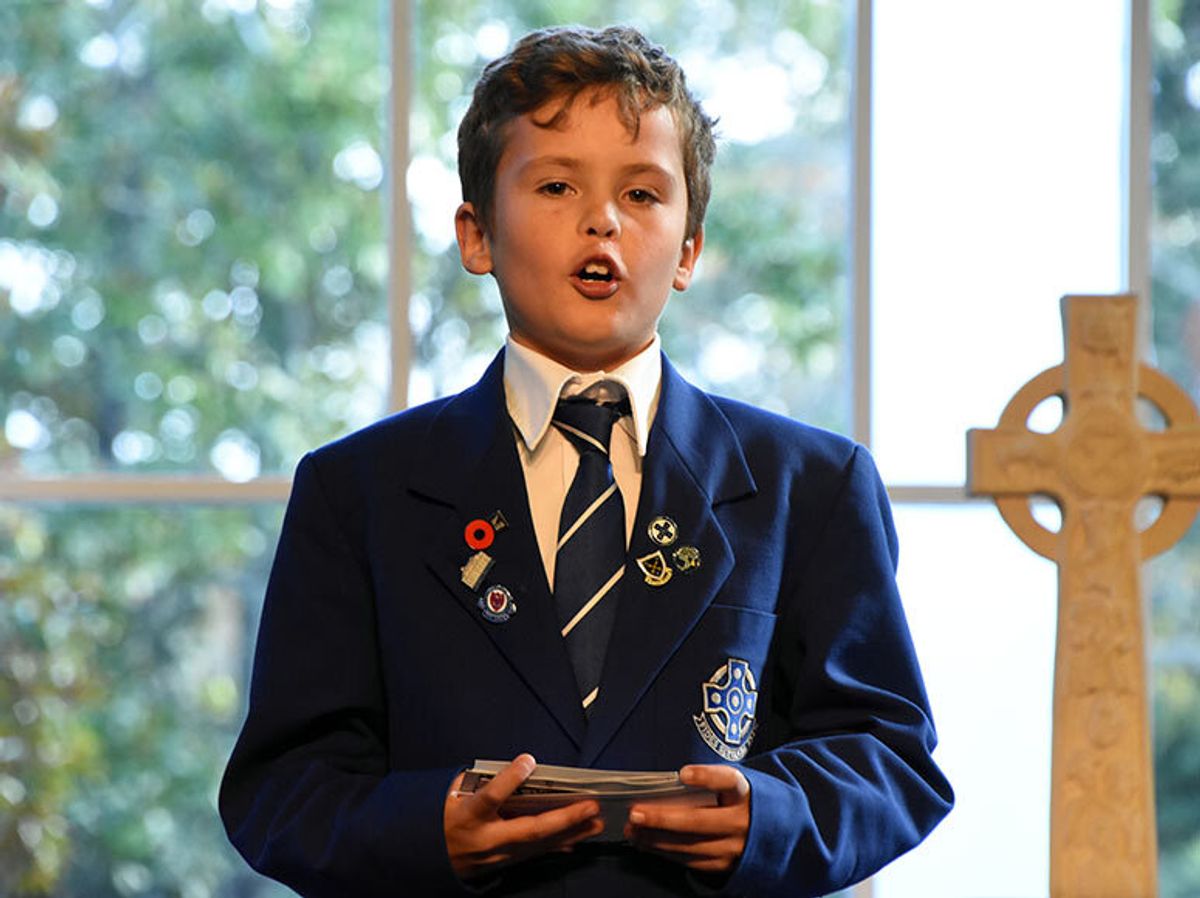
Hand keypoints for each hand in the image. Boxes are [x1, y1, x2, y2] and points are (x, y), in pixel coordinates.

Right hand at [444, 754, 603, 879]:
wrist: (427, 858)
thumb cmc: (440, 819)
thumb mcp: (450, 793)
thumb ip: (480, 780)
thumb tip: (513, 767)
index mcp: (467, 816)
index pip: (489, 797)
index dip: (509, 779)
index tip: (527, 761)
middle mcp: (484, 839)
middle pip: (527, 829)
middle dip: (563, 818)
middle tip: (589, 806)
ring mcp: (495, 856)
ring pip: (538, 845)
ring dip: (569, 834)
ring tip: (594, 823)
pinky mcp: (502, 863)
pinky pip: (534, 855)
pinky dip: (556, 846)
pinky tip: (576, 841)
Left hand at [624, 764, 750, 873]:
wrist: (776, 832)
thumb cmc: (740, 801)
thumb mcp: (734, 786)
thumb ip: (710, 784)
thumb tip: (665, 784)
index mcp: (745, 793)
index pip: (728, 781)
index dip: (706, 777)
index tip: (683, 774)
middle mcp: (743, 821)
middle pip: (699, 820)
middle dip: (663, 819)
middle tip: (636, 814)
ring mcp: (735, 847)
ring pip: (690, 845)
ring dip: (656, 839)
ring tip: (633, 831)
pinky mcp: (726, 865)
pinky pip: (691, 861)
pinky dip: (666, 853)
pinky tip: (647, 844)